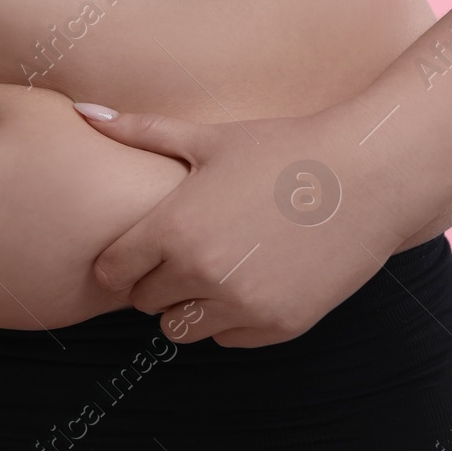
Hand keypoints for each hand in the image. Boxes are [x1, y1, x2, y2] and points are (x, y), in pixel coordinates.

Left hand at [73, 102, 440, 346]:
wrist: (370, 176)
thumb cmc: (282, 149)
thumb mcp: (207, 138)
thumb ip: (137, 132)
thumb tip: (81, 111)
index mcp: (174, 230)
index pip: (113, 272)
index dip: (121, 259)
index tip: (138, 247)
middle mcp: (203, 274)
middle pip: (145, 302)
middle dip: (154, 280)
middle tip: (181, 252)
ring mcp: (243, 305)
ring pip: (182, 328)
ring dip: (188, 305)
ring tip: (213, 268)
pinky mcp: (279, 326)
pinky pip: (229, 339)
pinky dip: (230, 319)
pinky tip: (249, 280)